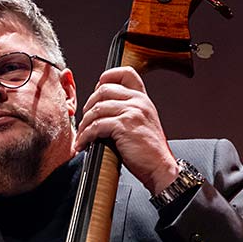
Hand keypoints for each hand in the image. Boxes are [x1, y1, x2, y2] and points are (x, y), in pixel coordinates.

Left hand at [74, 66, 178, 194]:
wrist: (161, 168)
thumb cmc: (150, 151)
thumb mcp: (143, 123)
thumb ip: (128, 112)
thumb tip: (103, 110)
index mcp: (143, 99)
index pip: (125, 73)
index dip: (107, 77)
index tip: (96, 90)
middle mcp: (138, 102)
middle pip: (104, 90)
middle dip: (89, 105)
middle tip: (85, 120)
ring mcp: (131, 112)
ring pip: (97, 108)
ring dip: (85, 124)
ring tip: (82, 135)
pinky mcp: (124, 126)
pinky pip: (96, 126)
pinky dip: (86, 136)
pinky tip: (83, 144)